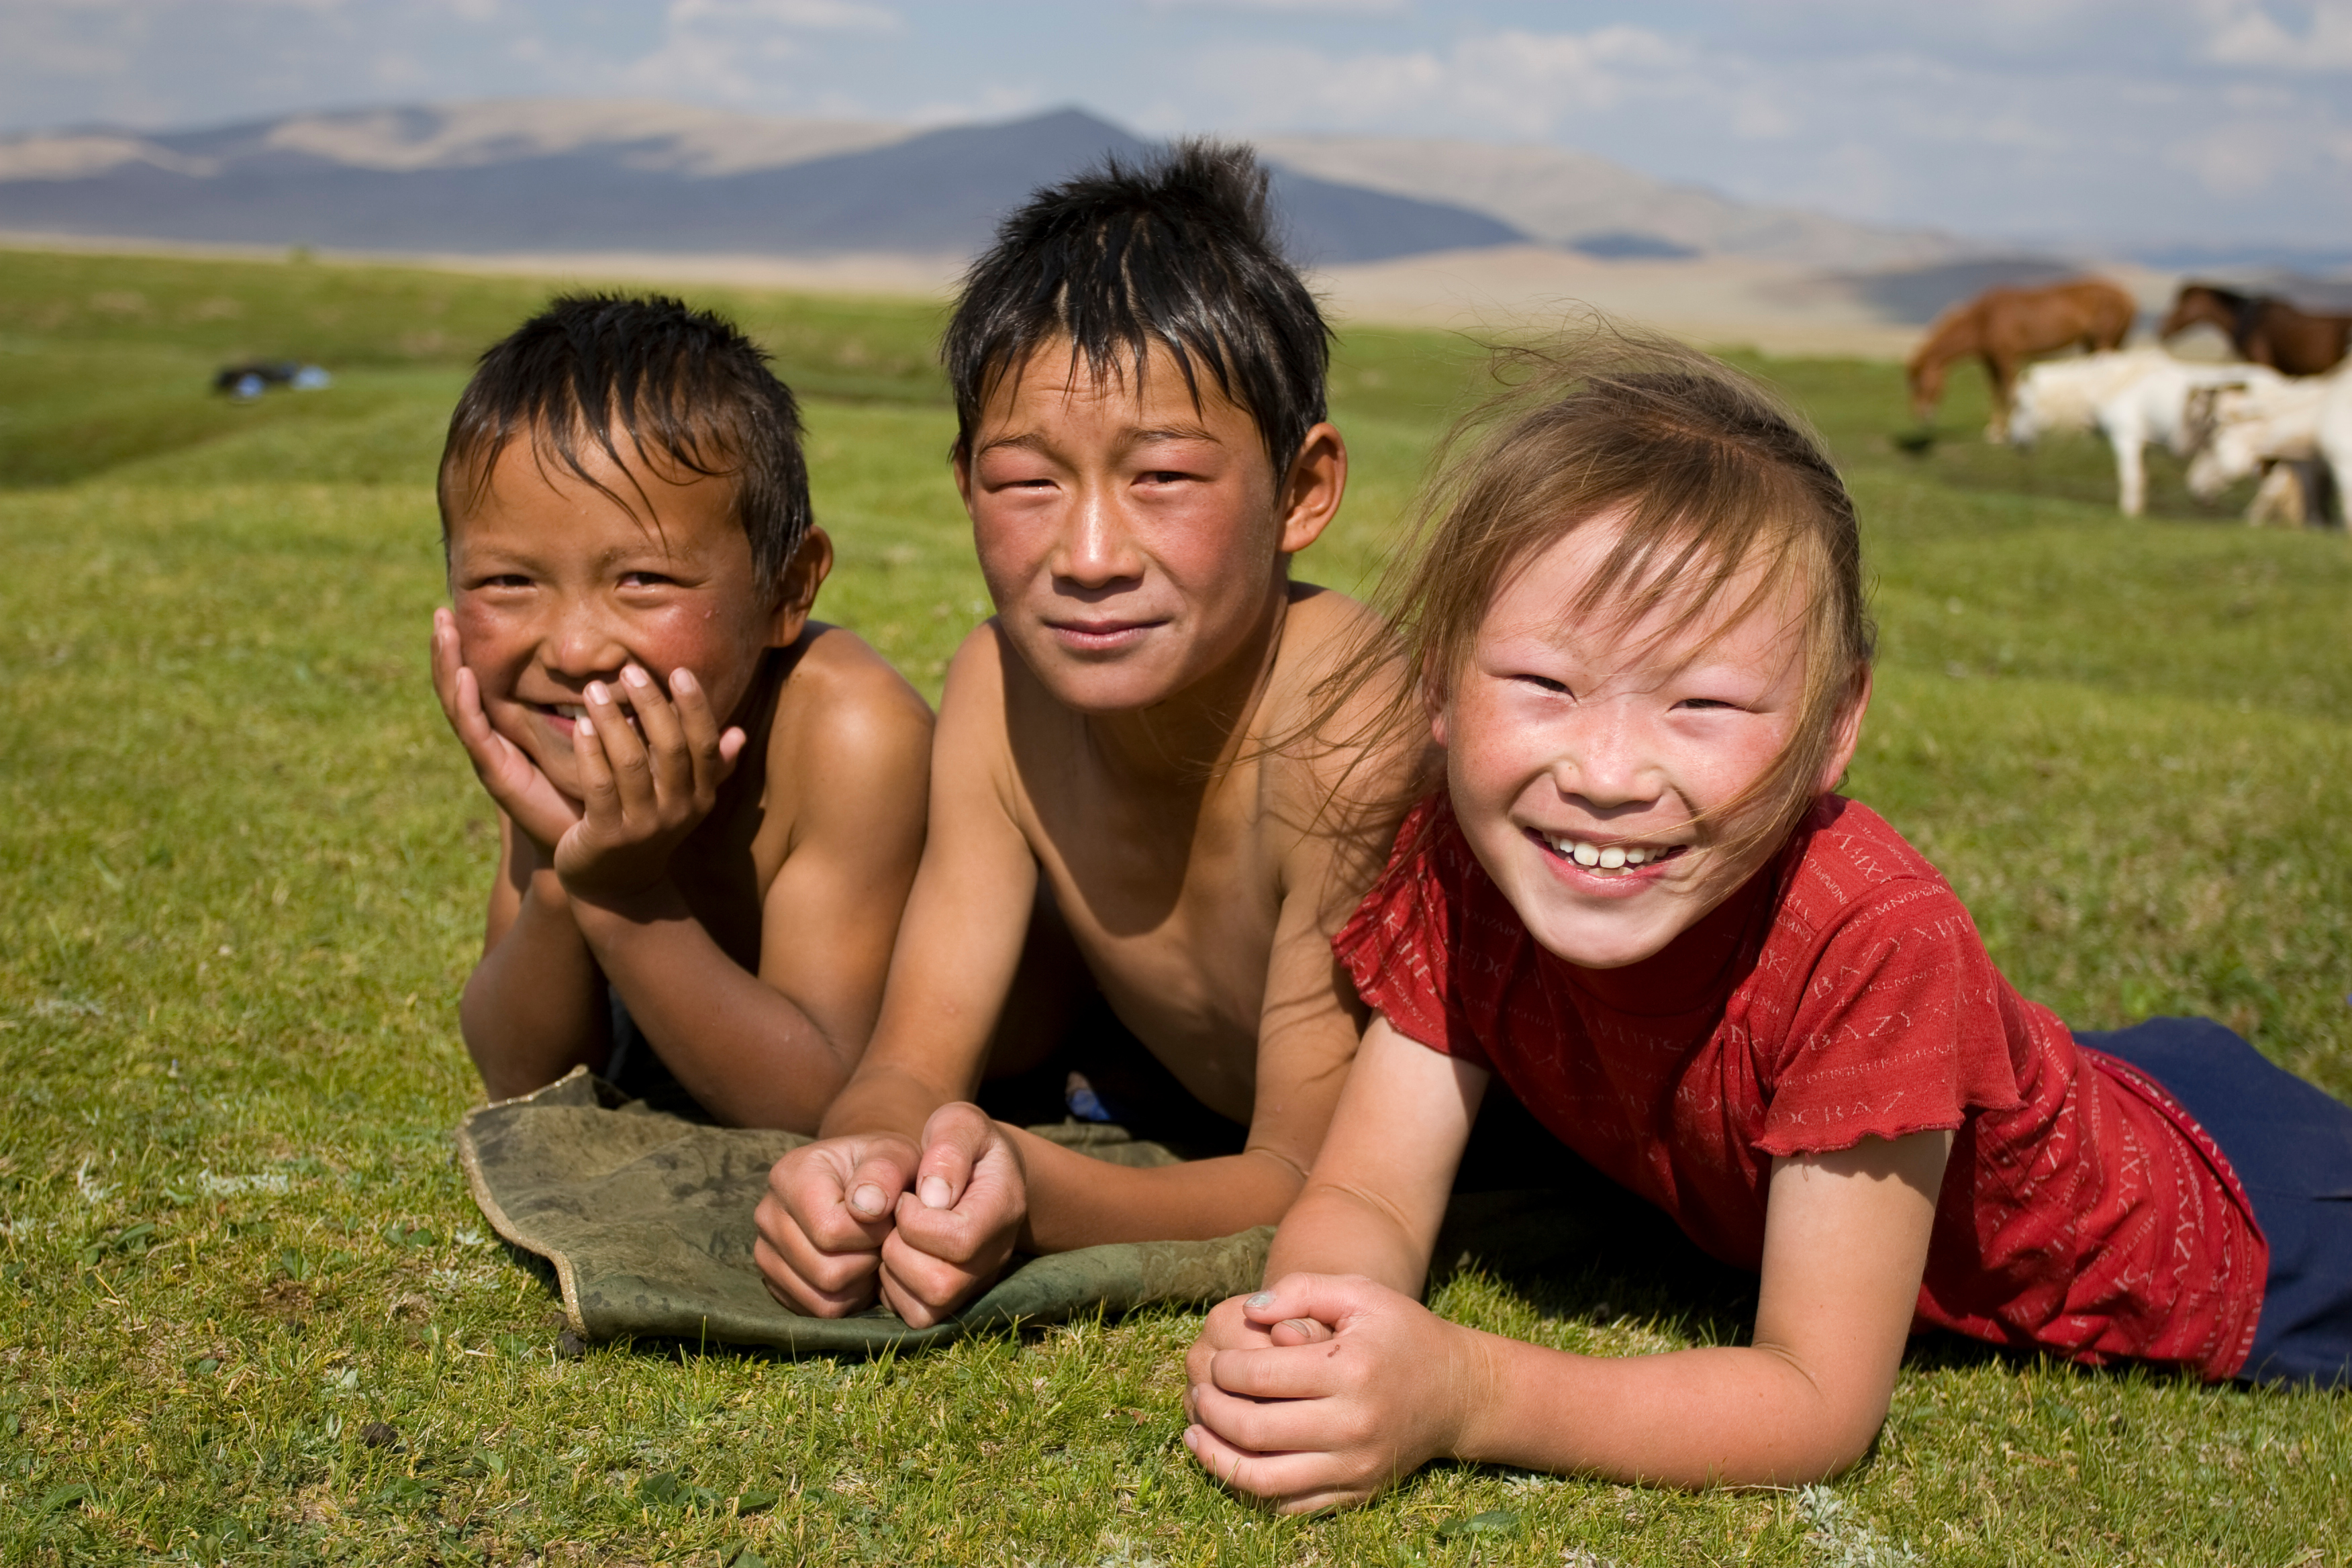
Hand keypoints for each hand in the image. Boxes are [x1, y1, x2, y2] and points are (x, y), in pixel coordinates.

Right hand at [431, 608, 581, 854]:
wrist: (586, 837)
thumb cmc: (591, 785)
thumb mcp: (592, 735)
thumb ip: (592, 705)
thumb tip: (614, 661)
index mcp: (509, 726)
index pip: (481, 678)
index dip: (470, 648)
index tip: (462, 609)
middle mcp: (492, 737)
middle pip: (459, 685)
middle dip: (448, 649)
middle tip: (442, 611)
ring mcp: (490, 754)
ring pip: (458, 704)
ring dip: (448, 666)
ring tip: (443, 631)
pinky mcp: (497, 773)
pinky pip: (475, 732)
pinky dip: (467, 702)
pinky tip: (464, 676)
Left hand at [553, 661, 746, 901]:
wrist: (616, 890)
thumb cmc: (646, 831)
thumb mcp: (683, 803)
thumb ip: (711, 769)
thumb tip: (739, 734)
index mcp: (699, 797)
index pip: (704, 745)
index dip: (695, 708)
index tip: (679, 672)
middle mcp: (677, 811)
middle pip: (671, 748)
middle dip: (651, 705)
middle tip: (629, 670)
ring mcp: (643, 826)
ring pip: (632, 764)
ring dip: (614, 722)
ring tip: (594, 690)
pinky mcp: (608, 836)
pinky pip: (600, 787)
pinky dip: (591, 753)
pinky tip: (581, 727)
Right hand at [752, 1132, 919, 1316]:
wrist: (867, 1183)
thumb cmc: (885, 1170)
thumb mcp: (897, 1155)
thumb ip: (887, 1172)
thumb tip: (867, 1207)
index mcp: (791, 1175)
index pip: (831, 1231)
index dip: (873, 1233)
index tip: (889, 1217)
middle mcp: (768, 1214)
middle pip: (826, 1271)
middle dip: (867, 1261)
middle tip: (883, 1240)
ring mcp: (766, 1251)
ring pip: (822, 1298)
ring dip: (859, 1283)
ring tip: (870, 1252)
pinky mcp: (774, 1281)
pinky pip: (817, 1310)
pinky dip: (846, 1298)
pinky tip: (857, 1268)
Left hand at [876, 1103, 1026, 1327]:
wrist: (978, 1170)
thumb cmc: (962, 1143)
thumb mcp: (959, 1124)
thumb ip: (949, 1150)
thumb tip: (933, 1198)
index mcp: (1003, 1208)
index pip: (959, 1238)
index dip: (917, 1221)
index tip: (906, 1196)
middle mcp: (995, 1255)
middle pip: (941, 1284)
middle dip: (900, 1250)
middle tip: (894, 1219)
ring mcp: (977, 1282)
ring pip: (928, 1308)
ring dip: (893, 1273)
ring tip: (893, 1237)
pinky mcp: (955, 1299)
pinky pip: (916, 1316)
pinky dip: (893, 1291)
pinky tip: (895, 1255)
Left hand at [1183, 1273, 1484, 1514]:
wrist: (1457, 1393)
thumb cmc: (1402, 1334)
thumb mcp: (1360, 1293)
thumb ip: (1302, 1290)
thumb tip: (1247, 1310)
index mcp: (1348, 1369)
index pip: (1258, 1376)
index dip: (1222, 1369)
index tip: (1214, 1361)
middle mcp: (1352, 1424)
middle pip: (1253, 1430)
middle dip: (1210, 1410)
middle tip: (1197, 1393)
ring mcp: (1354, 1466)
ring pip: (1263, 1479)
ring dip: (1216, 1458)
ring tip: (1195, 1432)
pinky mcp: (1356, 1492)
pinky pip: (1289, 1504)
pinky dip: (1250, 1487)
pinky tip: (1229, 1460)